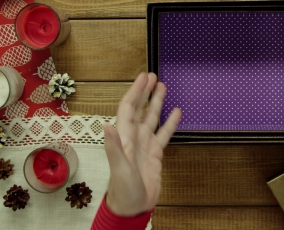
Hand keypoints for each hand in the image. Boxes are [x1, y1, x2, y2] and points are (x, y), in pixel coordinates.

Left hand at [103, 72, 181, 215]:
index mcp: (124, 138)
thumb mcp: (119, 168)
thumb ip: (114, 146)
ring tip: (163, 87)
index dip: (135, 92)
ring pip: (152, 118)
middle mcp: (134, 138)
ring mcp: (145, 145)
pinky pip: (163, 134)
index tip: (143, 78)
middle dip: (145, 92)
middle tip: (152, 77)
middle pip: (139, 109)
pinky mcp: (155, 154)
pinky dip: (170, 123)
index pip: (128, 109)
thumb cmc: (123, 191)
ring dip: (157, 103)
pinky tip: (176, 113)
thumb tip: (107, 125)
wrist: (133, 208)